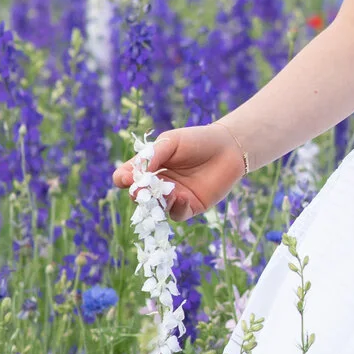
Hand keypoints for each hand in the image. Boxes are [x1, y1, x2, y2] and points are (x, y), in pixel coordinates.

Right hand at [111, 124, 248, 222]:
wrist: (229, 146)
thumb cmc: (197, 140)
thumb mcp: (171, 142)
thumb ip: (152, 155)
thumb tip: (135, 173)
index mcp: (150, 168)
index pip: (127, 177)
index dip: (124, 179)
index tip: (126, 178)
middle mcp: (158, 184)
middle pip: (139, 195)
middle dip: (137, 193)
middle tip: (140, 190)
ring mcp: (173, 197)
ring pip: (156, 208)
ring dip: (156, 202)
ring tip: (162, 192)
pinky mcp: (190, 206)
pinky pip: (177, 214)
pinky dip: (176, 207)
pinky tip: (180, 196)